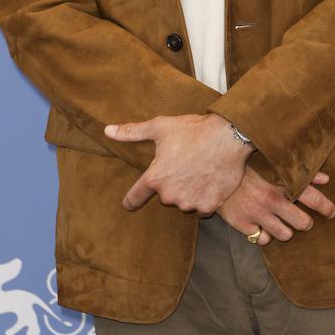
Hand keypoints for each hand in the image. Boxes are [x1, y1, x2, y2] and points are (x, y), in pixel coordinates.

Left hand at [104, 113, 251, 214]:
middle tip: (183, 164)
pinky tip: (209, 181)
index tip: (128, 203)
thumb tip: (107, 131)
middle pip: (165, 195)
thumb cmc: (192, 130)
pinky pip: (201, 207)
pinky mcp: (208, 206)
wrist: (228, 137)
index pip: (135, 196)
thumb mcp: (160, 127)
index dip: (130, 200)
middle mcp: (169, 195)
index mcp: (155, 178)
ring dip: (187, 191)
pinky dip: (204, 197)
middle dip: (171, 183)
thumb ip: (132, 132)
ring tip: (198, 170)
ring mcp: (190, 202)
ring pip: (183, 201)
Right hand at [214, 165, 334, 245]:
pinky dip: (264, 234)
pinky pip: (262, 239)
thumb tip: (326, 178)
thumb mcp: (273, 164)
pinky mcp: (242, 224)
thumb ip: (301, 172)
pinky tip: (262, 225)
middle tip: (303, 220)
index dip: (326, 207)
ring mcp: (256, 214)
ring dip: (285, 229)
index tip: (332, 212)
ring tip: (280, 222)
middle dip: (305, 222)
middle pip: (302, 223)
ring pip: (284, 234)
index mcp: (280, 183)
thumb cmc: (247, 164)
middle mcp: (271, 201)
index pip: (312, 198)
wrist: (213, 168)